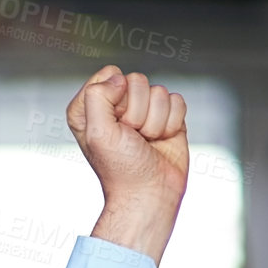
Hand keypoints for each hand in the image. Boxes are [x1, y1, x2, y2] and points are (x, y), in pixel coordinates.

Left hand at [64, 65, 188, 264]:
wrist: (150, 192)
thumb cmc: (121, 167)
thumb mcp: (97, 133)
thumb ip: (98, 97)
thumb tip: (119, 77)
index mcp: (90, 108)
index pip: (108, 75)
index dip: (115, 98)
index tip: (113, 124)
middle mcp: (116, 106)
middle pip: (137, 80)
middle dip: (137, 112)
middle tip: (131, 138)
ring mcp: (143, 110)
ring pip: (159, 91)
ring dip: (155, 121)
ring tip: (145, 142)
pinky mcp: (166, 116)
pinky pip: (177, 100)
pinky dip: (172, 122)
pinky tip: (161, 140)